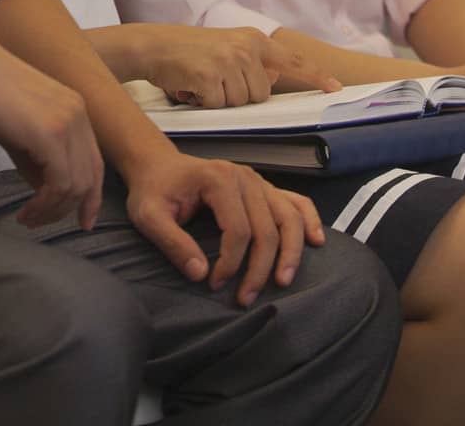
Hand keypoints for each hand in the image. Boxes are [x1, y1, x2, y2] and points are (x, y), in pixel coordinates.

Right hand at [0, 29, 104, 228]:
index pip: (95, 163)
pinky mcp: (50, 134)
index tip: (80, 221)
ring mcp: (67, 124)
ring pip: (77, 186)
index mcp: (76, 111)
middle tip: (40, 223)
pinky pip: (60, 183)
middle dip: (69, 210)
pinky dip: (45, 205)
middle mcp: (79, 116)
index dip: (91, 197)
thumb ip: (39, 161)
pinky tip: (26, 211)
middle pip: (91, 178)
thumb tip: (45, 194)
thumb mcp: (22, 131)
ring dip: (53, 211)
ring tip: (28, 218)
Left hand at [124, 150, 323, 304]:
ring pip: (289, 217)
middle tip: (245, 298)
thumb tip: (200, 274)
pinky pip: (296, 201)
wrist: (158, 165)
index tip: (213, 283)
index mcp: (219, 179)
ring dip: (291, 253)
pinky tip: (316, 242)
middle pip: (267, 229)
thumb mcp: (148, 216)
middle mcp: (245, 176)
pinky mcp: (264, 188)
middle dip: (259, 269)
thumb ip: (172, 244)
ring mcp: (258, 181)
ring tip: (283, 282)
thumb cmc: (153, 190)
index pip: (238, 230)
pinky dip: (309, 220)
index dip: (230, 263)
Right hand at [140, 24, 340, 107]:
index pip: (293, 60)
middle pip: (261, 94)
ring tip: (202, 82)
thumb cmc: (190, 50)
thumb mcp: (227, 48)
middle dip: (240, 95)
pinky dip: (204, 102)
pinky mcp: (210, 76)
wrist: (155, 46)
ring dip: (221, 100)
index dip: (315, 76)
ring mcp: (228, 61)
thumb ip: (252, 62)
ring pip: (241, 103)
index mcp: (253, 39)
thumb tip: (273, 79)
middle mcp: (245, 48)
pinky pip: (219, 106)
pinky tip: (192, 87)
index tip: (336, 87)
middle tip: (216, 80)